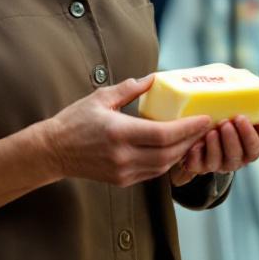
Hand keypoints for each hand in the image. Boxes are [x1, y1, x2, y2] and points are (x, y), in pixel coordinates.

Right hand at [36, 76, 212, 187]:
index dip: (188, 128)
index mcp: (119, 133)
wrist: (53, 151)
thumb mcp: (101, 97)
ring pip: (163, 166)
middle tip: (205, 127)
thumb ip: (129, 89)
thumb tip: (153, 79)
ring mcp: (122, 172)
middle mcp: (123, 156)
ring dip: (182, 152)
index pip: (164, 134)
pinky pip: (152, 173)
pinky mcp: (121, 181)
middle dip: (191, 140)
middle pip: (169, 152)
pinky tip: (174, 149)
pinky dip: (167, 161)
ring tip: (194, 137)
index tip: (204, 118)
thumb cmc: (74, 121)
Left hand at [170, 91, 258, 186]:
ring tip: (213, 131)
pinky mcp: (201, 166)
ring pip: (228, 161)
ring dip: (221, 146)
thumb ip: (258, 99)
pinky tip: (196, 145)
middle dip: (240, 137)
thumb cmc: (217, 110)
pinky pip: (202, 165)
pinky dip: (200, 155)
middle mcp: (240, 153)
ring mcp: (221, 162)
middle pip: (249, 152)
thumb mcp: (236, 101)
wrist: (186, 125)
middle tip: (230, 122)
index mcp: (251, 137)